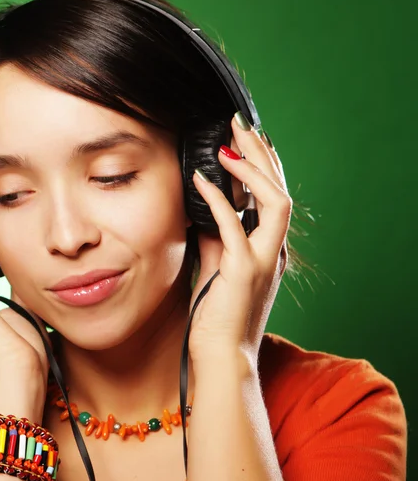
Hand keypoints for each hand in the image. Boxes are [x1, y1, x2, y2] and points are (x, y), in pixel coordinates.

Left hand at [188, 114, 290, 367]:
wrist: (222, 355)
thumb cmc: (217, 315)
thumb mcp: (217, 267)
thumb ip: (216, 237)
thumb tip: (203, 206)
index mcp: (268, 249)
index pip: (273, 196)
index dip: (261, 165)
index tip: (241, 139)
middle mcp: (273, 251)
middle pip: (280, 190)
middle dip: (260, 154)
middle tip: (238, 125)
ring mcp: (262, 260)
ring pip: (275, 202)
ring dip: (252, 170)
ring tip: (227, 145)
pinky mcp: (243, 271)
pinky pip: (234, 225)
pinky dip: (218, 198)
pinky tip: (200, 179)